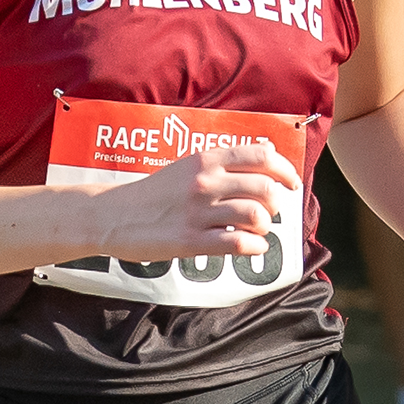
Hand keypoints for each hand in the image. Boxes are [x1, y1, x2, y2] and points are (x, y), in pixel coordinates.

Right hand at [92, 143, 301, 261]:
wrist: (112, 215)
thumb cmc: (155, 192)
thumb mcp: (187, 166)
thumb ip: (222, 164)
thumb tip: (265, 165)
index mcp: (206, 159)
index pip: (262, 156)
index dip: (285, 170)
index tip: (291, 183)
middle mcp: (204, 182)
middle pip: (265, 188)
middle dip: (276, 204)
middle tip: (270, 213)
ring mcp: (197, 212)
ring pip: (255, 216)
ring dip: (265, 227)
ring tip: (258, 231)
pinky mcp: (188, 241)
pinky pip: (237, 243)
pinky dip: (255, 246)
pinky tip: (253, 247)